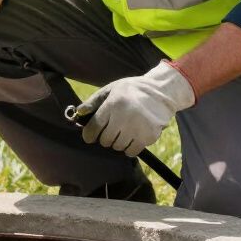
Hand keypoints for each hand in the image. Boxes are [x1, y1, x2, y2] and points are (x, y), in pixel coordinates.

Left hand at [76, 62, 195, 155]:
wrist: (162, 92)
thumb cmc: (132, 90)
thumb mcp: (112, 89)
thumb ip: (94, 101)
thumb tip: (78, 113)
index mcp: (113, 104)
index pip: (94, 127)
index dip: (89, 135)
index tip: (90, 137)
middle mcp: (124, 117)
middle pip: (106, 140)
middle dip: (106, 137)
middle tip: (112, 130)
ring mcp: (137, 128)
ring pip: (118, 147)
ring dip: (118, 142)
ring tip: (124, 131)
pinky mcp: (149, 136)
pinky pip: (132, 151)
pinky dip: (130, 147)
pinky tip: (133, 136)